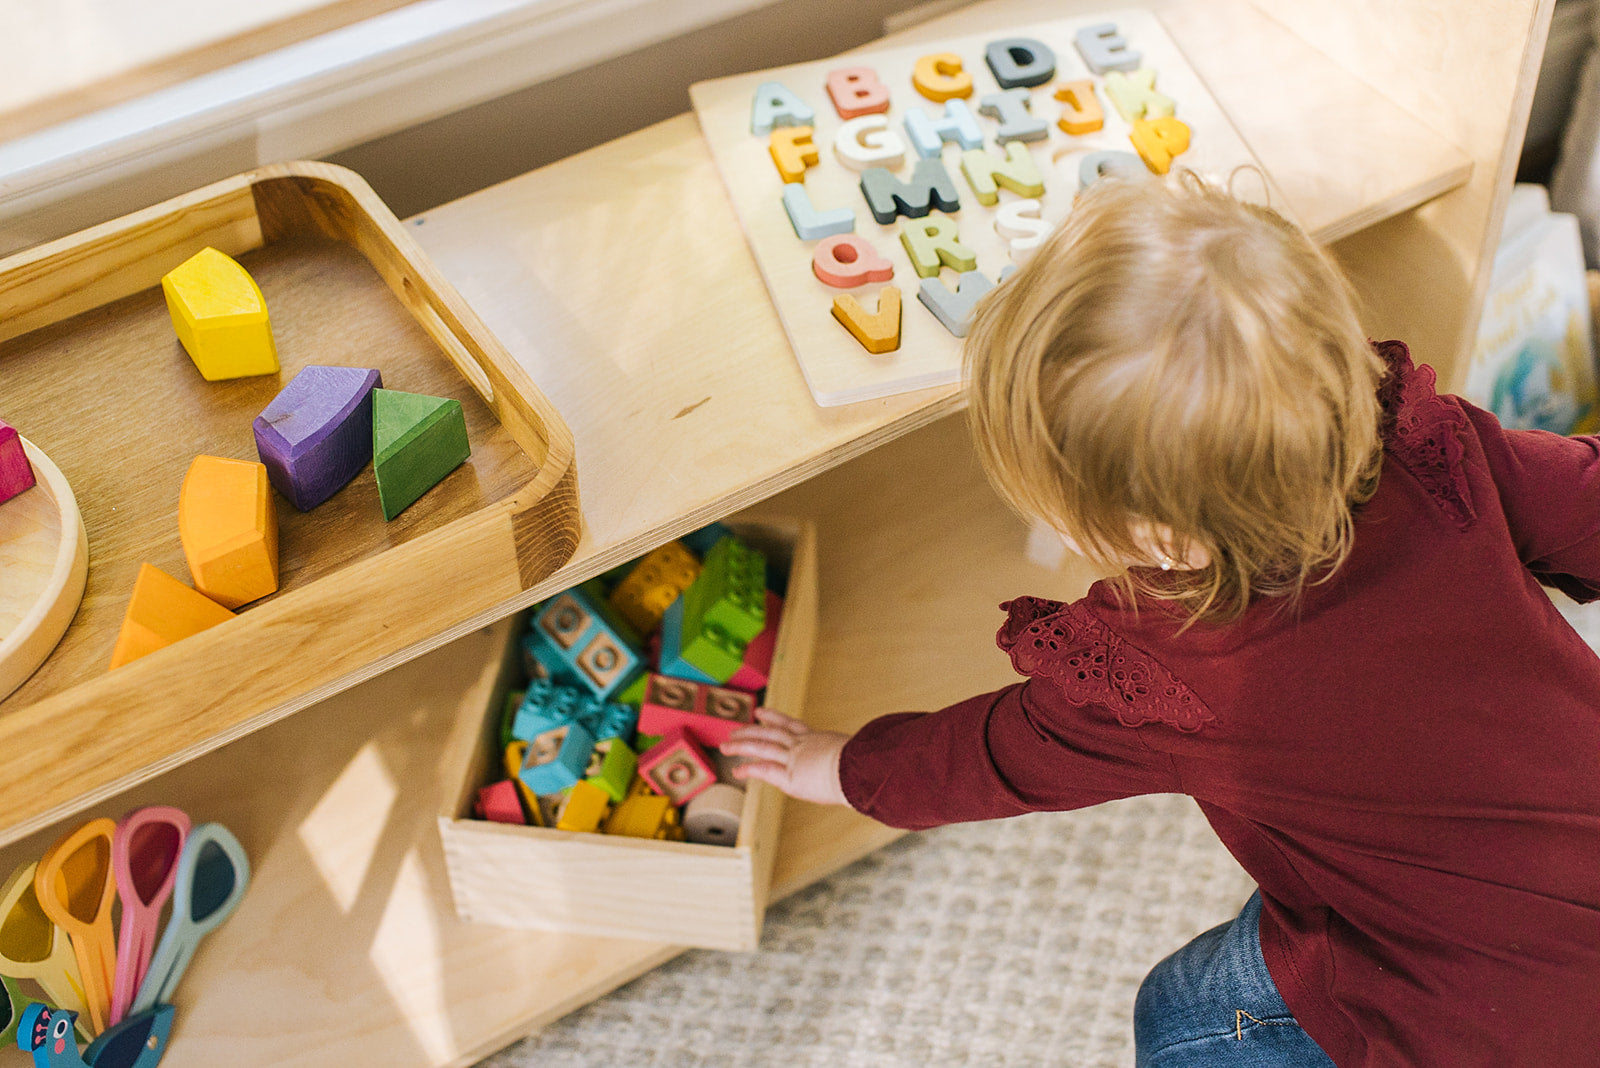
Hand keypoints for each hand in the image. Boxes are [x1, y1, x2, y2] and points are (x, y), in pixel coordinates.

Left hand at [721, 707, 850, 805]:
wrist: (859, 768)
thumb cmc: (864, 765)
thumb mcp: (856, 754)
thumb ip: (850, 755)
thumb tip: (863, 758)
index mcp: (819, 739)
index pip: (792, 726)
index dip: (774, 718)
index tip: (762, 713)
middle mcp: (803, 745)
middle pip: (771, 733)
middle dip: (751, 730)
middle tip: (735, 730)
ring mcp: (794, 757)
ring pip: (762, 747)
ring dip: (742, 745)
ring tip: (726, 745)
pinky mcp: (789, 774)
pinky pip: (764, 770)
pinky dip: (749, 769)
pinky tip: (737, 771)